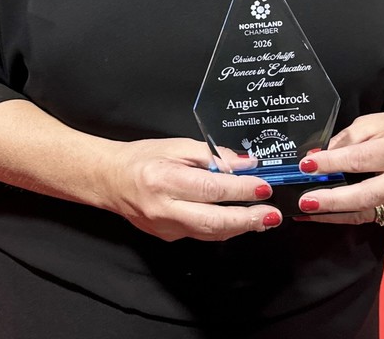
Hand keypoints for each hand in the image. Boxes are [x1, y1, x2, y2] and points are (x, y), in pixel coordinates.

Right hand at [103, 137, 281, 241]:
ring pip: (210, 233)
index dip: (240, 189)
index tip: (264, 186)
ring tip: (264, 218)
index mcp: (165, 179)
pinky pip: (201, 233)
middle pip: (213, 221)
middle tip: (272, 214)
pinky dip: (222, 227)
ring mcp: (166, 228)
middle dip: (247, 219)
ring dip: (240, 226)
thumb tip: (243, 163)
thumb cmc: (142, 157)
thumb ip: (211, 155)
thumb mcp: (177, 146)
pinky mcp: (168, 237)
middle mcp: (165, 208)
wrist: (111, 181)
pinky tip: (238, 219)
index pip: (211, 188)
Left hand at [294, 111, 383, 224]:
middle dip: (332, 200)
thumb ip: (346, 139)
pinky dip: (343, 217)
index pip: (360, 160)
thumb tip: (319, 157)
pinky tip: (322, 214)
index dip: (331, 164)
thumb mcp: (372, 122)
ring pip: (365, 212)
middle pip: (365, 195)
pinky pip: (368, 215)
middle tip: (304, 200)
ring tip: (306, 212)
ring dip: (333, 214)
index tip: (306, 165)